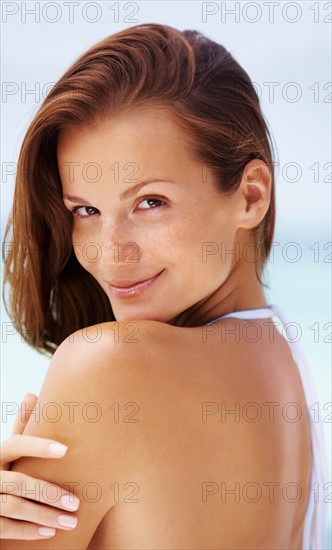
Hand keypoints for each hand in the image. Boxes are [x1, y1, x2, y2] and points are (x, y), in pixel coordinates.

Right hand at [0, 393, 78, 539]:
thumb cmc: (2, 470)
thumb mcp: (7, 451)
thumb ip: (20, 427)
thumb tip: (31, 394)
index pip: (15, 444)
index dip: (38, 446)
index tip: (65, 449)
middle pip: (18, 481)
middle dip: (49, 492)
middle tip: (76, 502)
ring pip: (14, 507)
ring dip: (45, 515)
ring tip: (71, 520)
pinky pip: (5, 529)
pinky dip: (29, 531)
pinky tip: (50, 532)